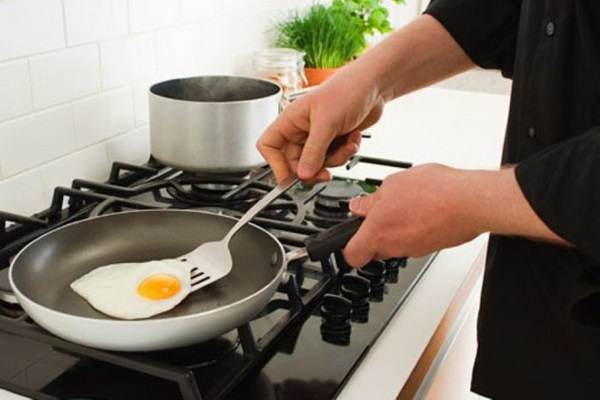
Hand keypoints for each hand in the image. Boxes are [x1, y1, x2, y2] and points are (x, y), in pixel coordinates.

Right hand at [257, 64, 384, 183]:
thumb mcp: (327, 123)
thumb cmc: (347, 90)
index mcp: (290, 120)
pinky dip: (346, 152)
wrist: (374, 85)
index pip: (269, 146)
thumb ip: (314, 152)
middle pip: (295, 162)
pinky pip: (334, 159)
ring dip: (336, 158)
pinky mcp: (333, 141)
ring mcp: (318, 137)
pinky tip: (353, 138)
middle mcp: (301, 129)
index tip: (289, 178)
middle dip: (315, 168)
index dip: (275, 164)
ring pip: (318, 164)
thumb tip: (303, 174)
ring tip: (346, 143)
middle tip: (326, 172)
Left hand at [343, 164, 481, 266]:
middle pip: (374, 249)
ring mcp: (415, 249)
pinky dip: (416, 227)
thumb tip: (360, 206)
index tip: (348, 236)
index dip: (347, 247)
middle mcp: (395, 246)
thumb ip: (371, 199)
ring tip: (407, 204)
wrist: (471, 202)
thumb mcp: (392, 184)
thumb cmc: (434, 192)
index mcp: (378, 233)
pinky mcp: (432, 247)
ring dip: (397, 227)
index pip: (351, 256)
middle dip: (375, 231)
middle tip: (381, 211)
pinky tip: (424, 208)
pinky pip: (416, 239)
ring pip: (396, 243)